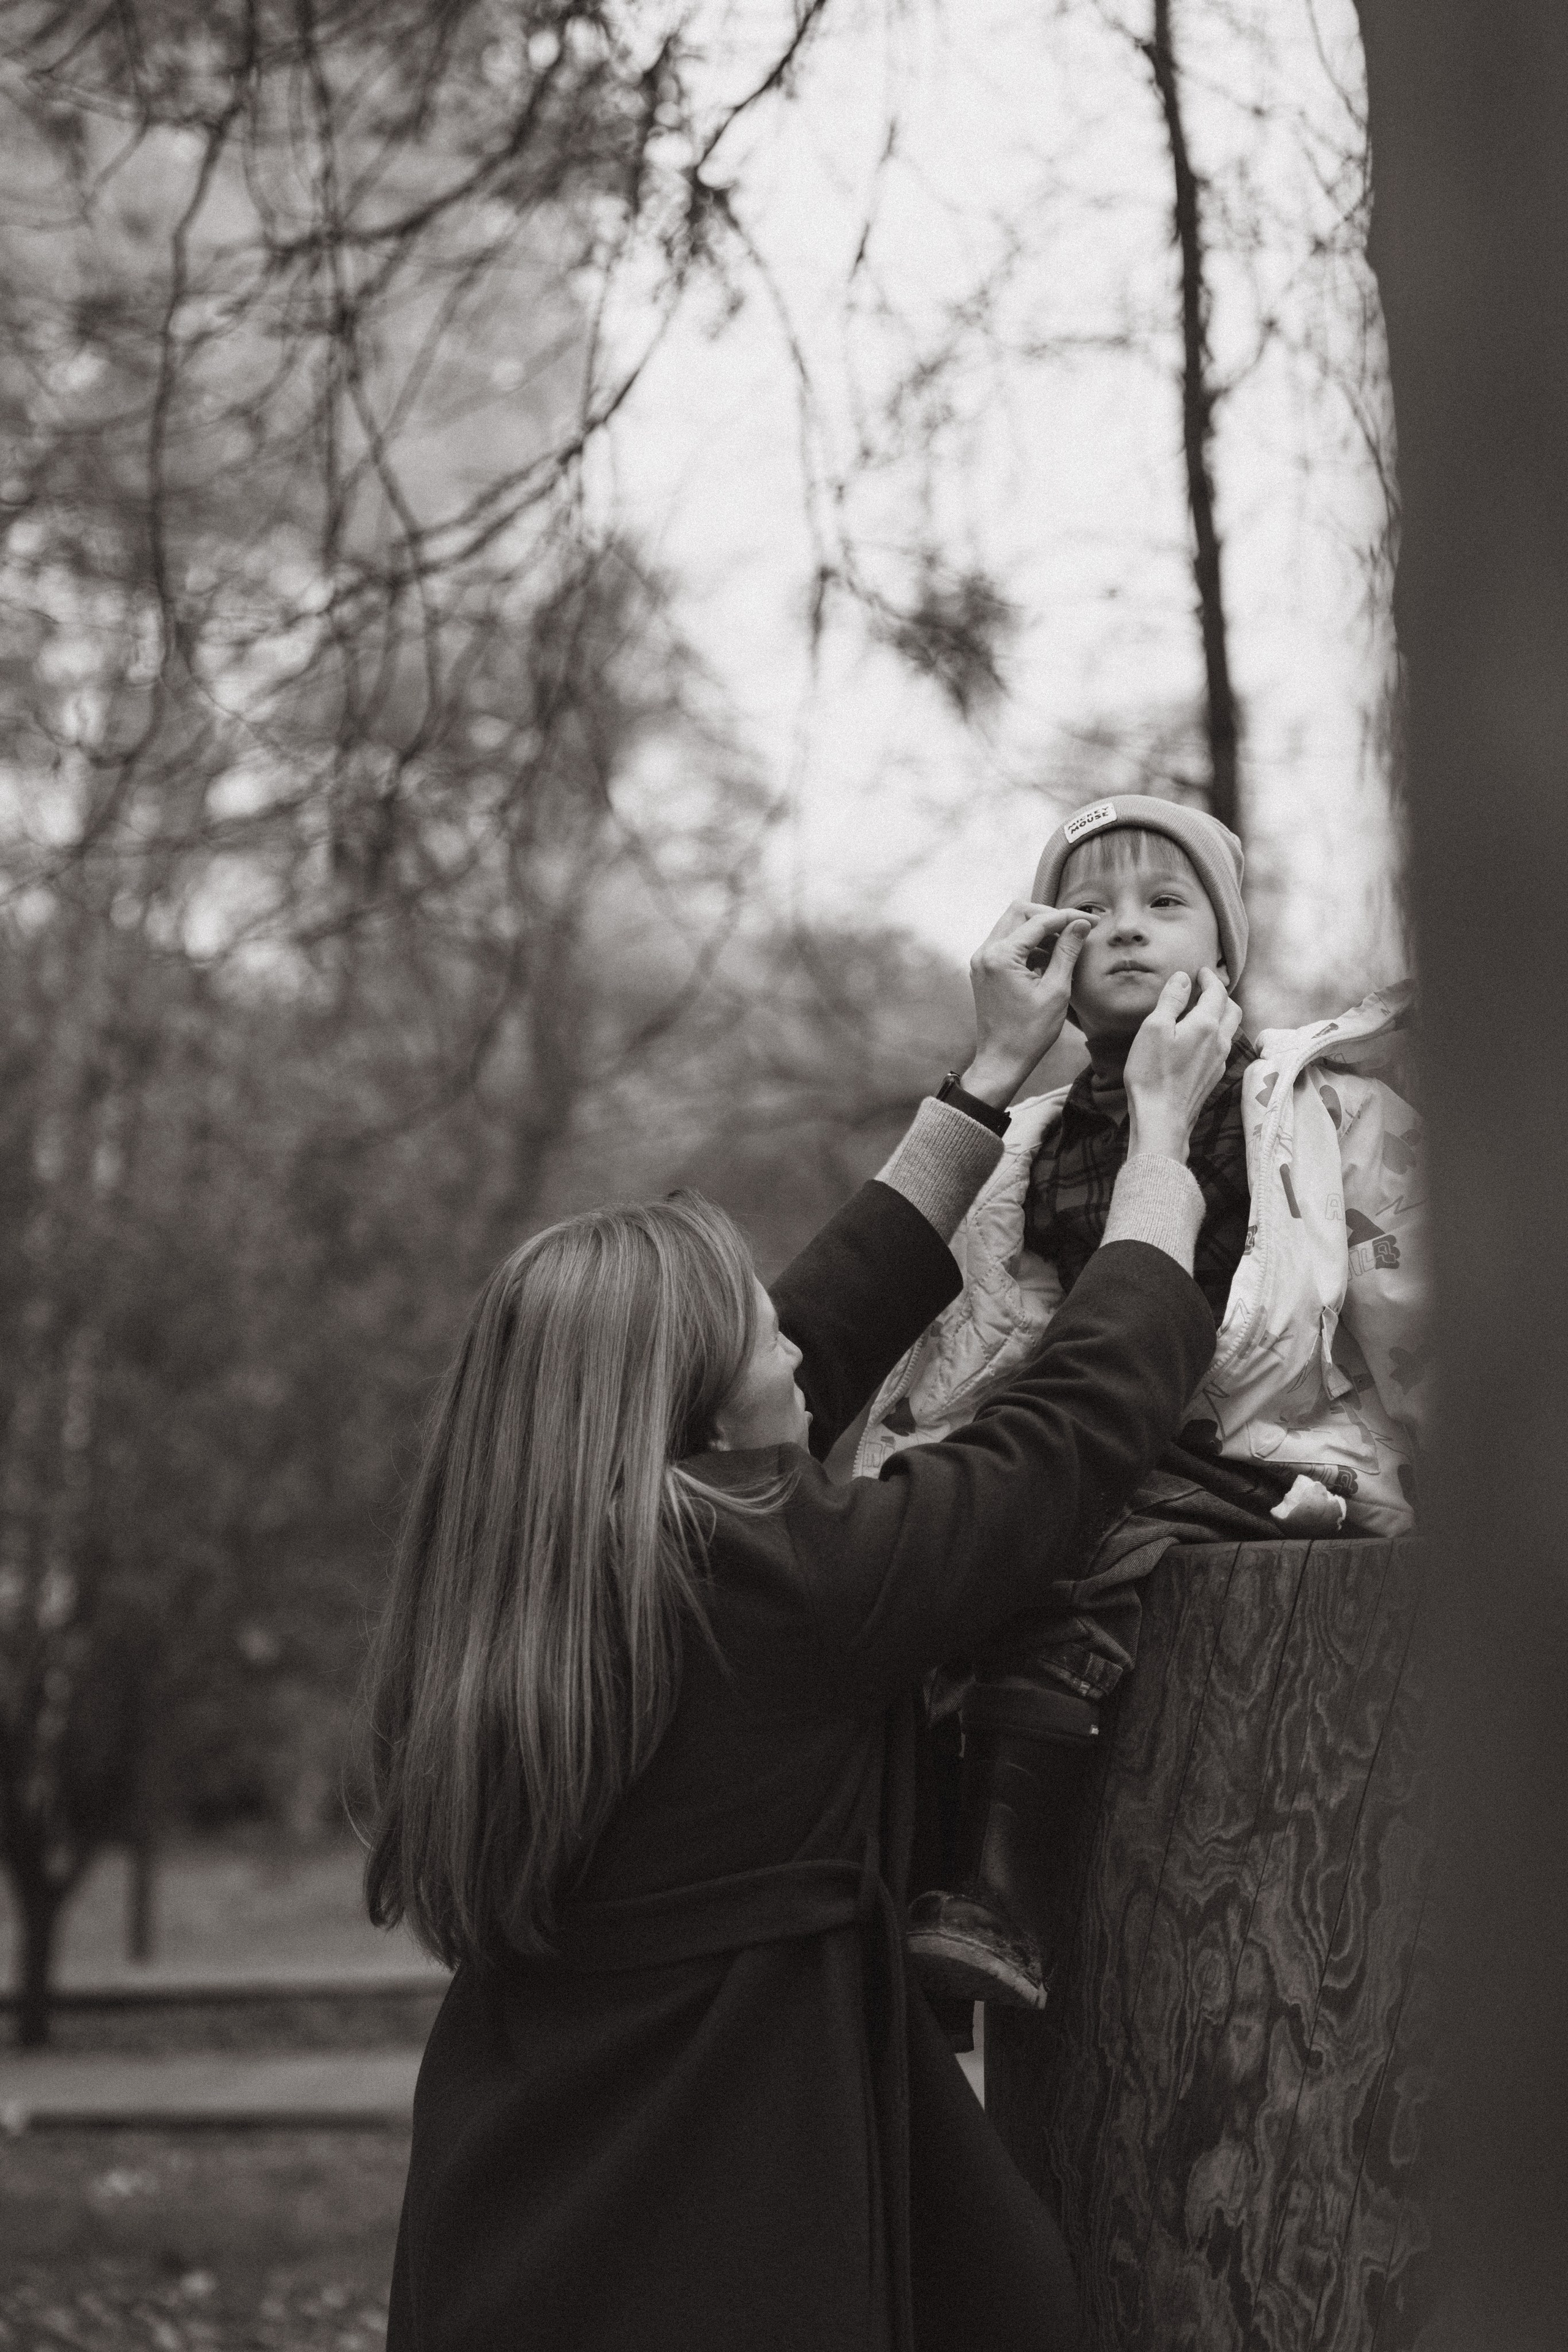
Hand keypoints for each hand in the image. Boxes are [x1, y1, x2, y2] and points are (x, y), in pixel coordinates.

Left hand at [961, 901, 1093, 1106]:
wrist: (1002, 1060)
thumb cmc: (1029, 1033)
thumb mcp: (1056, 990)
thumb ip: (1067, 951)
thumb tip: (1081, 924)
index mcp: (1000, 956)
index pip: (1037, 921)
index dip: (1067, 917)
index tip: (1091, 921)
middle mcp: (985, 952)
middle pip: (1019, 912)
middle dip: (1050, 917)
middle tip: (1076, 929)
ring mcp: (982, 960)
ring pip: (1013, 925)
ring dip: (1039, 930)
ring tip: (1066, 946)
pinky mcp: (985, 969)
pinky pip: (1008, 943)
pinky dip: (1029, 944)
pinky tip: (1050, 959)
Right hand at [1122, 969, 1241, 1161]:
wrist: (1161, 1118)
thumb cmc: (1152, 1073)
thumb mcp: (1154, 1028)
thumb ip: (1171, 1000)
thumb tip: (1183, 978)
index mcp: (1206, 1025)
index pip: (1216, 992)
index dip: (1210, 978)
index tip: (1201, 971)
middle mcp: (1220, 1041)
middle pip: (1232, 1009)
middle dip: (1221, 995)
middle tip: (1206, 988)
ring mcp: (1219, 1061)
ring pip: (1230, 1029)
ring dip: (1222, 1014)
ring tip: (1205, 1010)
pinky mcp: (1213, 1077)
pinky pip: (1223, 1047)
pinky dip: (1217, 1033)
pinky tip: (1201, 1039)